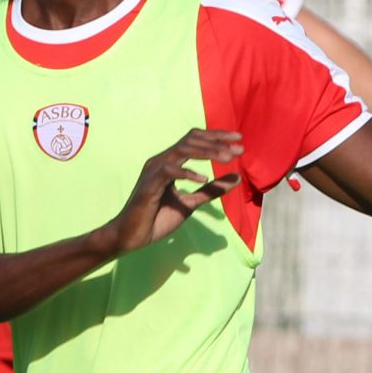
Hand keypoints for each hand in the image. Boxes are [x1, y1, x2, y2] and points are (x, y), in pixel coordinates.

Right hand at [95, 130, 243, 255]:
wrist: (132, 236)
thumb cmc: (157, 218)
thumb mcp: (190, 203)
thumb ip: (211, 191)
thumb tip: (237, 177)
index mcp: (170, 163)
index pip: (194, 140)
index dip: (216, 136)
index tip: (238, 140)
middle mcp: (161, 161)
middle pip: (191, 139)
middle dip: (217, 141)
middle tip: (239, 148)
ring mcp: (154, 171)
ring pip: (182, 150)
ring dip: (207, 152)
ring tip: (228, 158)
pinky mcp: (149, 185)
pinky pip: (170, 171)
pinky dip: (188, 173)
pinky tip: (204, 179)